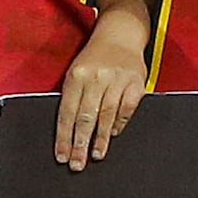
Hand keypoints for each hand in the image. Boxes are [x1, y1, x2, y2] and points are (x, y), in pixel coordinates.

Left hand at [52, 1, 152, 169]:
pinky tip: (114, 134)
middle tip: (77, 164)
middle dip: (80, 144)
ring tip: (96, 155)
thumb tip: (66, 130)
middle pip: (85, 118)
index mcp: (76, 75)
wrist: (120, 33)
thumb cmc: (95, 56)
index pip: (67, 113)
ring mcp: (117, 80)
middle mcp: (96, 78)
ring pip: (106, 115)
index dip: (63, 137)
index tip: (61, 156)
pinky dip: (120, 123)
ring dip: (100, 139)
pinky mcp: (135, 82)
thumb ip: (72, 96)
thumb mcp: (75, 70)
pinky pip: (127, 108)